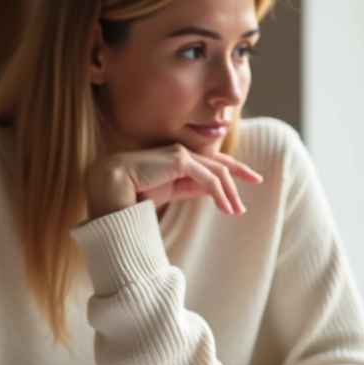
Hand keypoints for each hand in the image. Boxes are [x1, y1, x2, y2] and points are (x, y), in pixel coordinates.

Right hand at [85, 144, 262, 219]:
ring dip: (229, 193)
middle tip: (254, 186)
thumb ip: (190, 188)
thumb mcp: (169, 192)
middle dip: (239, 173)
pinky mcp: (178, 159)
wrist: (110, 189)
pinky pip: (207, 178)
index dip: (233, 169)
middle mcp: (180, 153)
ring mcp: (180, 154)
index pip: (211, 162)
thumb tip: (214, 191)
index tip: (250, 179)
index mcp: (177, 160)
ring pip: (216, 172)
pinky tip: (226, 208)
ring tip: (235, 211)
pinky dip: (220, 193)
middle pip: (218, 163)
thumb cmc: (133, 192)